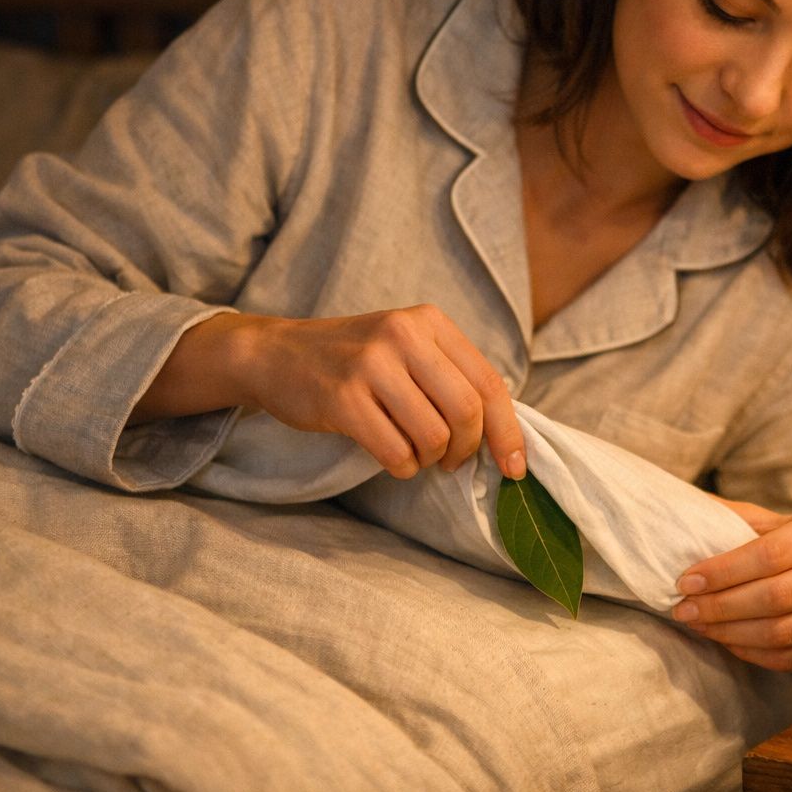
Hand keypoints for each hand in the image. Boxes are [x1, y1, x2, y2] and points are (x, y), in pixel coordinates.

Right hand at [132, 304, 525, 480]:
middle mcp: (404, 335)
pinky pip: (395, 452)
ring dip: (430, 460)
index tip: (515, 468)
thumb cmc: (354, 360)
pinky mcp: (342, 398)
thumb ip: (452, 377)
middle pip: (467, 412)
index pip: (489, 383)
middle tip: (451, 462)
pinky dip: (402, 466)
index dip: (508, 432)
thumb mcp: (407, 347)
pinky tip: (392, 458)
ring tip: (415, 454)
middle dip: (467, 450)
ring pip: (433, 437)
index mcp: (430, 322)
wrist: (276, 353)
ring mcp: (371, 364)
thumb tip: (504, 434)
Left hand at [671, 497, 791, 672]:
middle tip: (684, 609)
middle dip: (720, 606)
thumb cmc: (788, 546)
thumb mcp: (764, 522)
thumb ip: (727, 519)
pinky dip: (750, 653)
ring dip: (729, 633)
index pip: (769, 554)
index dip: (723, 572)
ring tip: (699, 624)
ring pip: (781, 634)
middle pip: (776, 597)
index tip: (686, 582)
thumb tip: (673, 517)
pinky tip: (726, 640)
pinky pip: (790, 659)